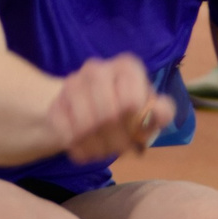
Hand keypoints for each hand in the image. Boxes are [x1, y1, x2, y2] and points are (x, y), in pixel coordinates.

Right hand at [49, 56, 175, 162]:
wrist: (88, 109)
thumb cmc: (127, 111)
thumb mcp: (150, 111)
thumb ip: (162, 111)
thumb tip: (158, 112)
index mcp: (127, 66)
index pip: (131, 102)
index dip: (134, 125)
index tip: (136, 134)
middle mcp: (97, 68)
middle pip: (108, 115)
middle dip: (117, 140)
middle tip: (121, 150)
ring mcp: (72, 84)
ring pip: (86, 127)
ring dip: (98, 148)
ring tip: (105, 152)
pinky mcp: (55, 103)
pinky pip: (67, 133)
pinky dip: (79, 149)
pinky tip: (86, 150)